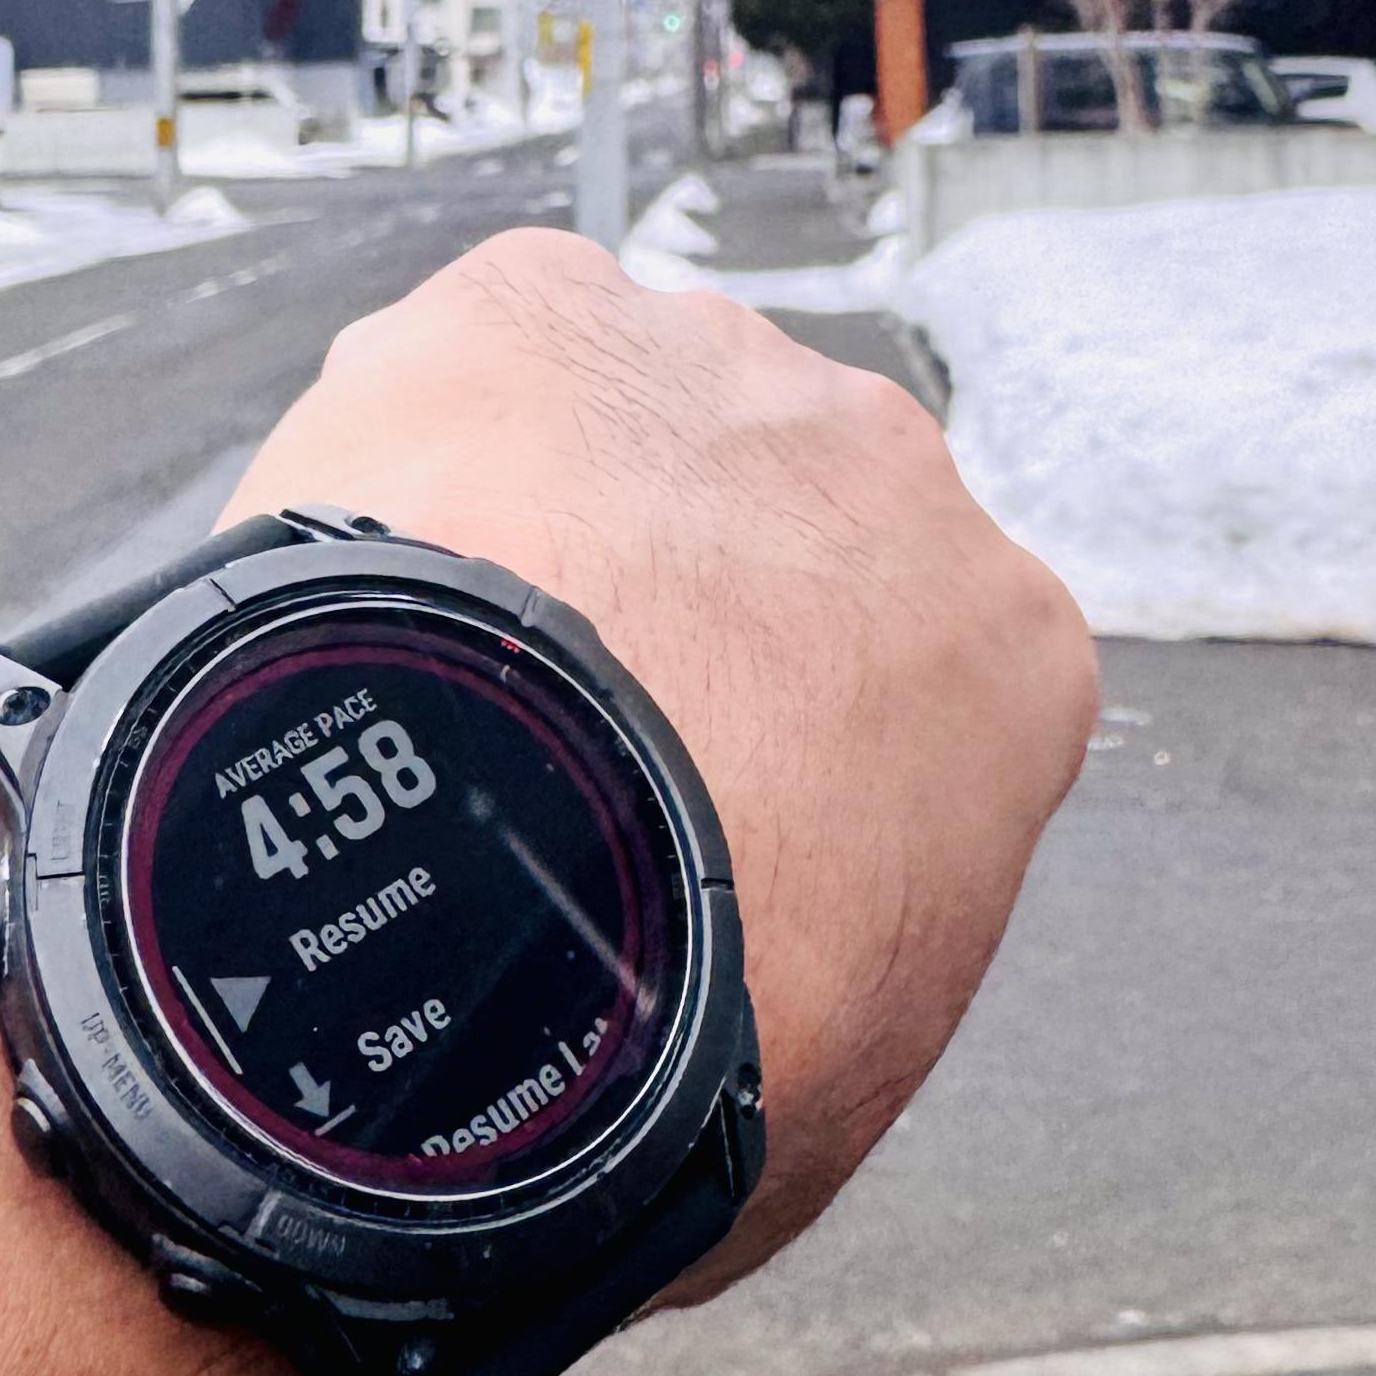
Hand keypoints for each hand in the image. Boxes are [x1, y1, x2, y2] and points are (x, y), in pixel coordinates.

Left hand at [226, 224, 1095, 1286]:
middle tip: (551, 752)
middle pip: (785, 526)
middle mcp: (889, 472)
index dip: (798, 746)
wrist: (497, 913)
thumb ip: (854, 957)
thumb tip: (762, 1004)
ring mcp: (714, 366)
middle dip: (684, 611)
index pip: (917, 676)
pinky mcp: (535, 306)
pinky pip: (487, 344)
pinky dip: (424, 424)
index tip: (700, 814)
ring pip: (632, 421)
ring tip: (426, 673)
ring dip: (551, 518)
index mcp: (1007, 653)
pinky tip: (368, 557)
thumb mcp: (850, 1069)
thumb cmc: (678, 1034)